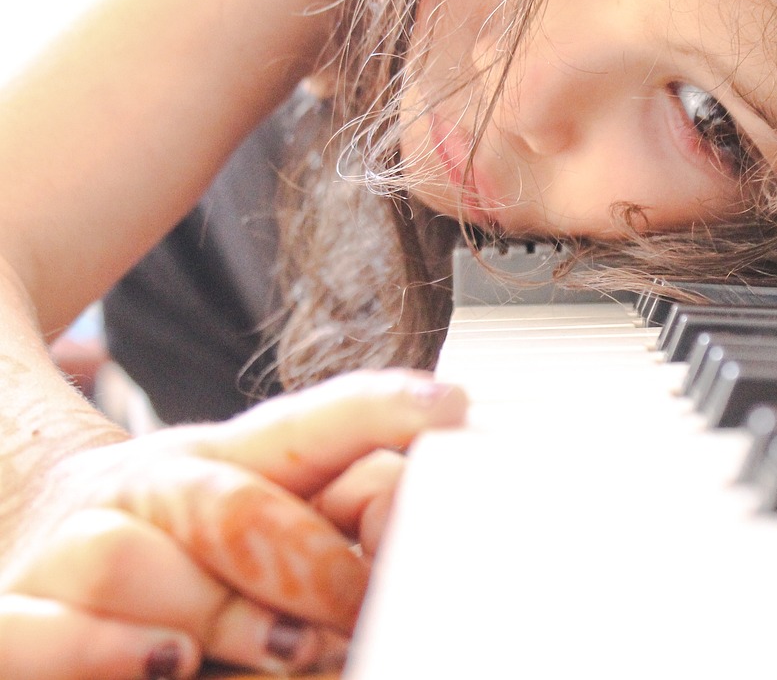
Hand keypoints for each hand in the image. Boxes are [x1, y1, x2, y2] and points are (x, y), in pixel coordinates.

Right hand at [0, 369, 465, 678]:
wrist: (31, 552)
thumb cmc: (177, 546)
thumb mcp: (259, 507)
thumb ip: (336, 507)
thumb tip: (424, 495)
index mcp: (219, 457)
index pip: (304, 427)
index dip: (374, 412)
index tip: (448, 406)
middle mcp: (143, 490)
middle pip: (228, 504)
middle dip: (305, 567)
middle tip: (354, 616)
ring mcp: (67, 552)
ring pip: (126, 560)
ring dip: (214, 615)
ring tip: (285, 650)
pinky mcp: (11, 617)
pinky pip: (34, 632)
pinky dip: (102, 650)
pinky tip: (169, 663)